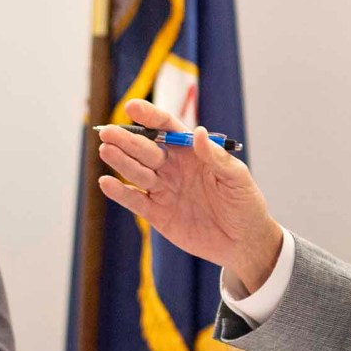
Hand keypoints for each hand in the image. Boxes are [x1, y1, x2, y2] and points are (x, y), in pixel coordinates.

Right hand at [97, 99, 284, 288]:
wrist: (244, 243)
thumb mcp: (237, 178)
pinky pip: (135, 200)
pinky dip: (120, 193)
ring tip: (105, 149)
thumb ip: (216, 157)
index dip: (149, 117)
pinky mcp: (158, 214)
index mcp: (192, 153)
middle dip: (127, 139)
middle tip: (108, 131)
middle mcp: (173, 168)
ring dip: (120, 161)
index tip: (132, 107)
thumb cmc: (245, 205)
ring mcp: (164, 190)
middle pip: (146, 149)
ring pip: (137, 172)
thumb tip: (198, 132)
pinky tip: (106, 182)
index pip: (166, 129)